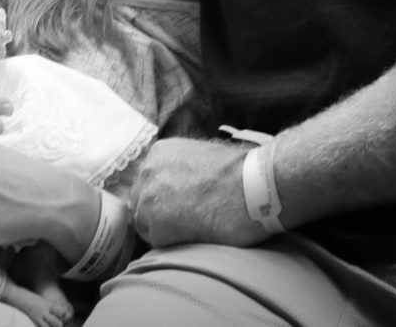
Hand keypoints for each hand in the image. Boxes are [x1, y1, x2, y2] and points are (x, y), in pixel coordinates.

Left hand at [132, 137, 271, 247]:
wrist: (253, 185)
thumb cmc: (237, 172)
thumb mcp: (199, 156)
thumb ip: (178, 168)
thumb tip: (172, 188)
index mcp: (158, 152)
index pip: (147, 183)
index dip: (164, 198)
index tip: (183, 203)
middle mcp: (147, 171)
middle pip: (142, 202)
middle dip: (161, 213)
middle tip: (189, 218)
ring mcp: (149, 198)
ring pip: (147, 224)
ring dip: (167, 229)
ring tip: (197, 225)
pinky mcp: (157, 225)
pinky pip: (158, 242)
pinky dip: (175, 243)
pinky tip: (197, 233)